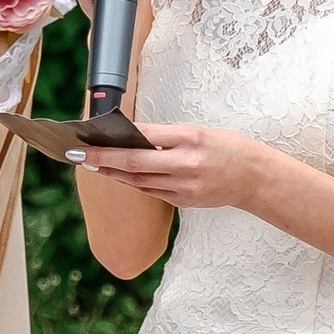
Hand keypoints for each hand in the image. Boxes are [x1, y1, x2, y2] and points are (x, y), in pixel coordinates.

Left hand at [75, 123, 264, 210]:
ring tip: (91, 164)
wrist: (255, 178)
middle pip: (134, 162)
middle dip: (102, 159)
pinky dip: (133, 182)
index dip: (113, 138)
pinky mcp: (183, 202)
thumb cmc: (228, 148)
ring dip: (112, 172)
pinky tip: (119, 175)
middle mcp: (186, 165)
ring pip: (138, 180)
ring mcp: (184, 187)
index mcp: (190, 139)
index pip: (143, 137)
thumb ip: (165, 135)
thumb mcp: (199, 131)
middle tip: (77, 155)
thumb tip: (129, 135)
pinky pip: (151, 191)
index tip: (90, 136)